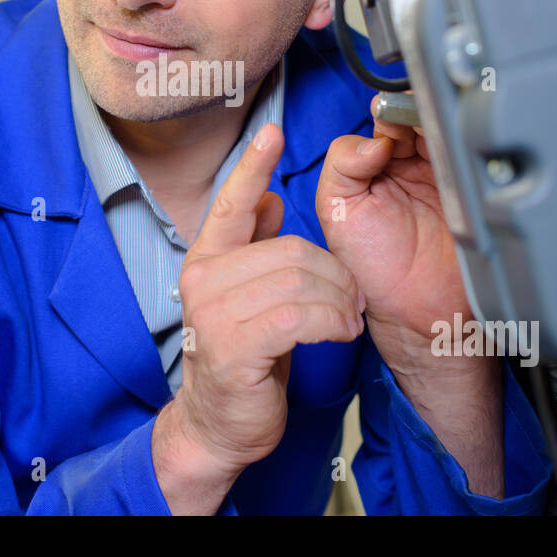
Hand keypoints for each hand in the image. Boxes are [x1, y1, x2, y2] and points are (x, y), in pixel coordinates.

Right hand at [152, 122, 362, 513]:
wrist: (219, 425)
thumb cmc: (241, 359)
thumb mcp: (248, 296)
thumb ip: (253, 247)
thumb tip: (269, 199)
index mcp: (207, 262)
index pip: (230, 204)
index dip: (252, 167)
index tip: (272, 132)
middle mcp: (204, 282)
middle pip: (291, 249)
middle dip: (335, 273)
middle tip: (352, 298)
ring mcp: (214, 316)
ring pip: (300, 282)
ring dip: (340, 302)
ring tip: (348, 319)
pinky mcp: (234, 349)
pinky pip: (300, 317)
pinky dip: (331, 323)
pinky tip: (339, 333)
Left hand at [315, 102, 468, 360]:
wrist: (417, 311)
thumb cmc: (372, 266)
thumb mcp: (338, 208)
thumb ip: (341, 165)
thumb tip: (373, 139)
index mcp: (379, 163)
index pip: (388, 119)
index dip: (390, 112)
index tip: (388, 117)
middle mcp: (416, 164)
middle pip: (424, 117)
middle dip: (419, 115)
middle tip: (413, 129)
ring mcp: (449, 174)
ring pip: (452, 130)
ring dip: (444, 129)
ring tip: (432, 147)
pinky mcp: (477, 190)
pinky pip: (476, 158)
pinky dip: (468, 149)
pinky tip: (455, 162)